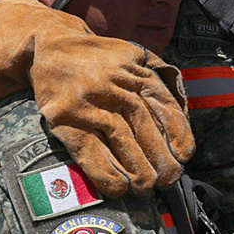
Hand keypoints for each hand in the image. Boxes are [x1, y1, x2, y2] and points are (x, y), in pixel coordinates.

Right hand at [0, 0, 193, 195]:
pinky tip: (119, 187)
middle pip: (145, 128)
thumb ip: (153, 81)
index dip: (178, 135)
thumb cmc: (96, 60)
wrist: (49, 45)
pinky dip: (107, 174)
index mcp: (136, 71)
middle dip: (160, 160)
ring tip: (146, 187)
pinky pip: (91, 152)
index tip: (184, 156)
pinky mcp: (67, 119)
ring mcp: (90, 103)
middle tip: (168, 179)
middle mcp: (116, 85)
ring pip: (122, 141)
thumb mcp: (130, 57)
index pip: (165, 107)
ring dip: (138, 171)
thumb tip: (179, 122)